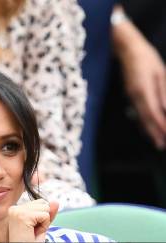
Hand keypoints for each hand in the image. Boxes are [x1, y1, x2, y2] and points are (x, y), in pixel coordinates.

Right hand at [0, 199, 57, 242]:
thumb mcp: (40, 227)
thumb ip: (48, 214)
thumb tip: (56, 201)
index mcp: (15, 209)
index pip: (40, 203)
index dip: (42, 218)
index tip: (31, 230)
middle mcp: (14, 208)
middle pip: (44, 203)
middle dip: (44, 219)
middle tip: (32, 233)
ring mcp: (17, 211)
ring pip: (45, 207)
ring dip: (44, 223)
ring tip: (31, 234)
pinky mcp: (22, 216)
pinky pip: (45, 215)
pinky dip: (43, 226)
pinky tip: (32, 234)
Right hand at [113, 15, 165, 149]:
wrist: (127, 49)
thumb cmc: (147, 58)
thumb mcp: (160, 73)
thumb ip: (163, 92)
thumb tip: (165, 109)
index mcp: (143, 90)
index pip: (153, 113)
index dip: (160, 126)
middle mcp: (136, 96)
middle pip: (146, 119)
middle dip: (155, 133)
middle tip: (162, 146)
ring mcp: (131, 96)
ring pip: (141, 117)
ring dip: (149, 131)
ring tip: (157, 142)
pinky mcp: (131, 95)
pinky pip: (138, 112)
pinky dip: (144, 122)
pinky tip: (148, 128)